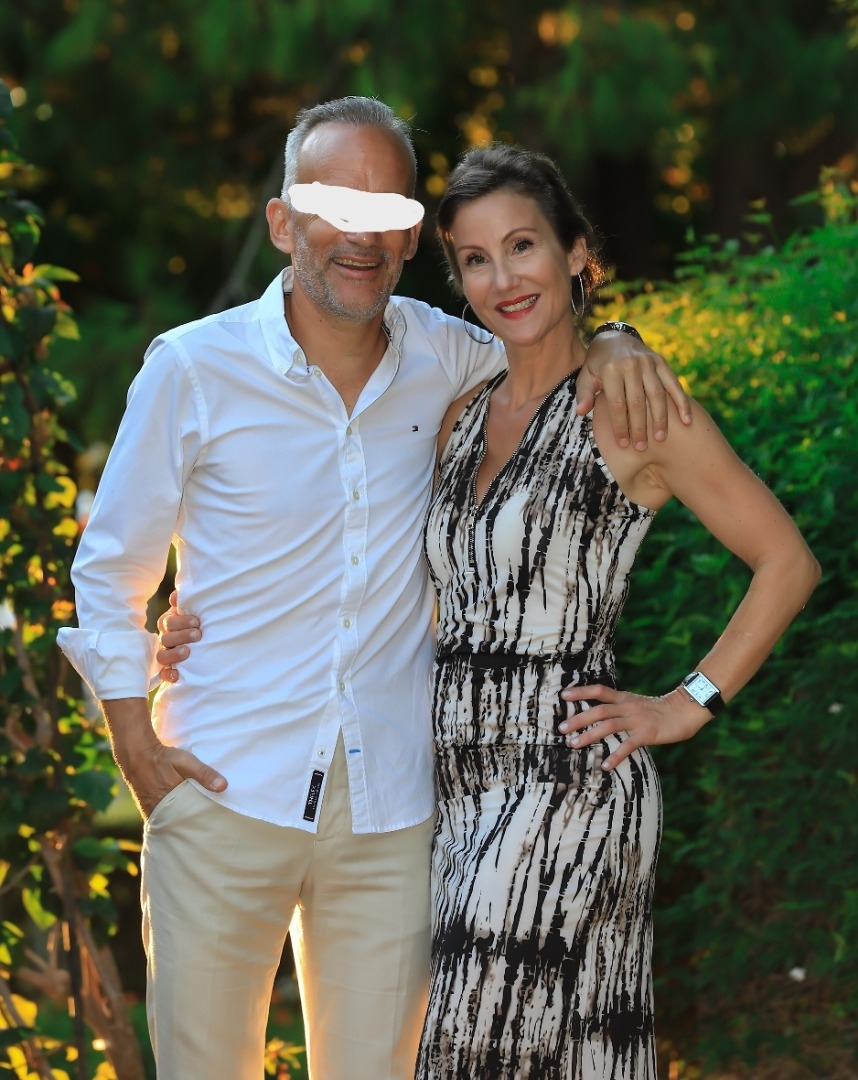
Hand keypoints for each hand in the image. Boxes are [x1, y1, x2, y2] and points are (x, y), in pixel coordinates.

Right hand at [102, 698, 226, 817]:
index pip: (188, 822)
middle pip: (179, 823)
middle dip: (191, 826)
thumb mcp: (186, 762)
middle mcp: (158, 811)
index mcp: (169, 804)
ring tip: (196, 823)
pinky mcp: (147, 806)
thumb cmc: (162, 758)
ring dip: (181, 821)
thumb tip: (224, 786)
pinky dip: (171, 816)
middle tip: (206, 829)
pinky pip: (162, 816)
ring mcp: (151, 810)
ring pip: (170, 820)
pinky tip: (181, 815)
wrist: (136, 753)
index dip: (200, 824)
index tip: (212, 827)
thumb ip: (203, 773)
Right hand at [156, 589, 199, 683]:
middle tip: (198, 634)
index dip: (180, 622)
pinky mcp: (169, 670)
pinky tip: (178, 674)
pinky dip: (169, 674)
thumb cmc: (198, 623)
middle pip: (165, 638)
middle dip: (182, 636)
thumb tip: (175, 597)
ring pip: (162, 656)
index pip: (167, 622)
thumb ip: (186, 603)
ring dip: (174, 654)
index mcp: (169, 624)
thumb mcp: (194, 611)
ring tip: (188, 651)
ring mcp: (166, 655)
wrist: (209, 642)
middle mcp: (165, 640)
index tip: (197, 621)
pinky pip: (163, 674)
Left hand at [558, 683, 708, 770]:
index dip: (581, 692)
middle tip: (561, 729)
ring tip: (574, 744)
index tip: (563, 695)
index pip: (599, 691)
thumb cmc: (661, 709)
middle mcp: (628, 707)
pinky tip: (605, 765)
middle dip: (578, 719)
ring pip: (608, 726)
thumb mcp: (637, 703)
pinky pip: (628, 745)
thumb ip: (621, 708)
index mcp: (624, 698)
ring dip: (589, 735)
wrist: (686, 709)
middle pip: (598, 710)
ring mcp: (637, 720)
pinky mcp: (647, 734)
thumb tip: (602, 715)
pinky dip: (615, 755)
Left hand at [576, 331, 691, 449]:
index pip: (617, 403)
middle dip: (640, 427)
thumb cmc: (597, 365)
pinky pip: (673, 384)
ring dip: (660, 418)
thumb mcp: (585, 377)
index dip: (620, 425)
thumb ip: (583, 394)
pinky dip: (681, 402)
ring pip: (657, 394)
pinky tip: (686, 420)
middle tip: (642, 447)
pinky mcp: (661, 361)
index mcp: (610, 369)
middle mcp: (631, 364)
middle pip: (637, 402)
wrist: (614, 338)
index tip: (623, 444)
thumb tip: (581, 412)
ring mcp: (648, 362)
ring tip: (660, 438)